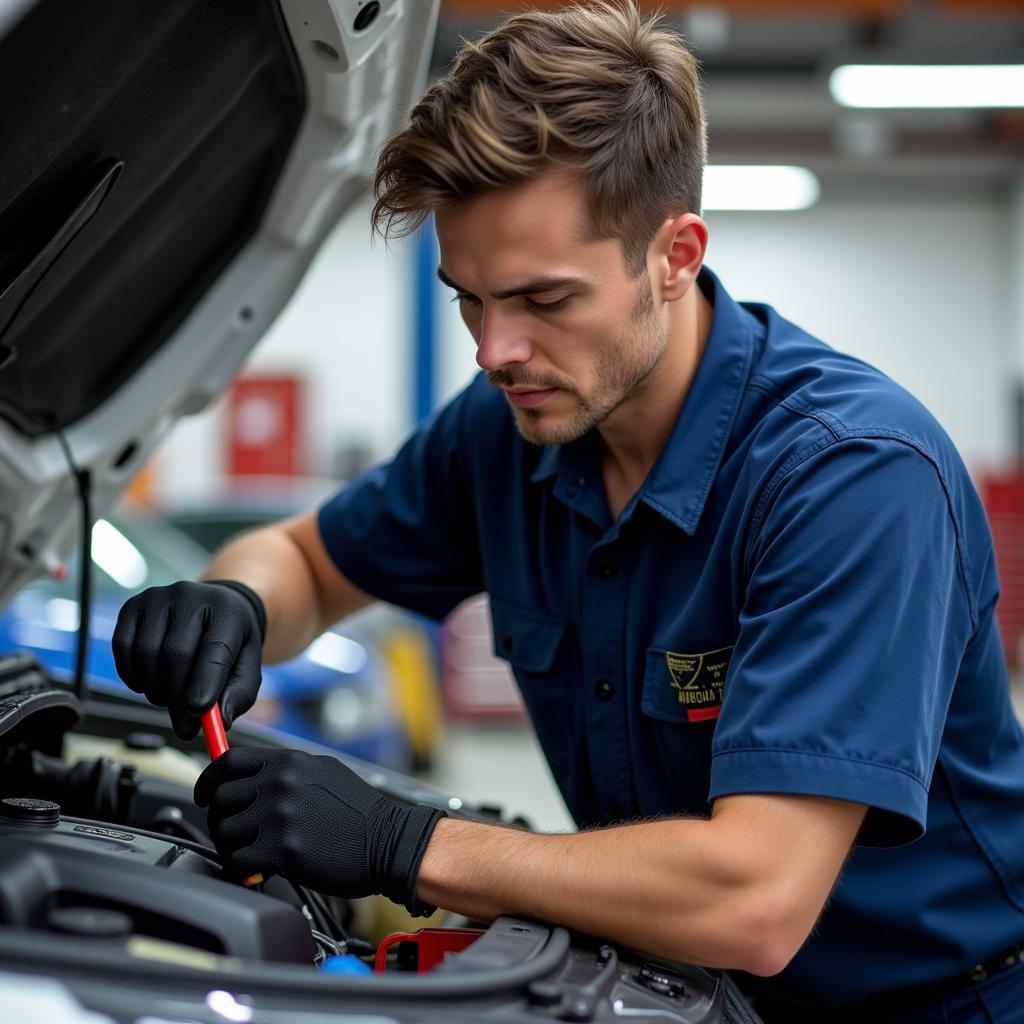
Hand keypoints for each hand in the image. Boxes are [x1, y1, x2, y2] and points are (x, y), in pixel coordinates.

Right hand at [112, 579, 266, 738]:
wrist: (214, 609)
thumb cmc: (231, 644)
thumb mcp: (246, 668)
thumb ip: (238, 696)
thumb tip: (219, 722)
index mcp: (228, 610)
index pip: (214, 648)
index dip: (204, 683)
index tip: (197, 713)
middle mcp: (191, 595)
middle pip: (176, 653)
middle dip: (177, 695)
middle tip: (184, 724)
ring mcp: (158, 597)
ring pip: (146, 653)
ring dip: (155, 688)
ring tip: (170, 697)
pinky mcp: (133, 605)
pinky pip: (123, 647)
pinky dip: (132, 675)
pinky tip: (148, 683)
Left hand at [194, 746, 444, 912]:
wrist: (388, 841)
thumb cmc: (360, 811)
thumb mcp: (323, 772)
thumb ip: (285, 771)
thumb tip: (251, 777)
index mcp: (289, 762)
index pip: (228, 762)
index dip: (208, 779)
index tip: (205, 793)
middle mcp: (280, 784)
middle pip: (219, 798)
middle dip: (219, 819)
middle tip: (232, 832)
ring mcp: (280, 816)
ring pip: (223, 832)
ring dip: (230, 846)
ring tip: (248, 853)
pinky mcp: (282, 850)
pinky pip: (236, 860)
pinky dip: (240, 869)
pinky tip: (256, 870)